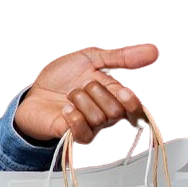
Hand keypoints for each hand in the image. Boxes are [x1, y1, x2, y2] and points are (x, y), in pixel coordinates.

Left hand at [13, 36, 165, 147]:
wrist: (33, 88)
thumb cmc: (62, 74)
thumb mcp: (91, 57)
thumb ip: (121, 56)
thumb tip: (154, 49)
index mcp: (116, 96)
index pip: (138, 110)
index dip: (134, 103)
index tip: (124, 91)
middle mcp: (107, 114)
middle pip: (117, 112)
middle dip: (98, 92)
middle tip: (83, 84)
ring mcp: (90, 127)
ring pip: (99, 120)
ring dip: (81, 100)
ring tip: (69, 95)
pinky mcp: (73, 137)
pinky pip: (83, 133)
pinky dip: (74, 117)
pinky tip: (65, 109)